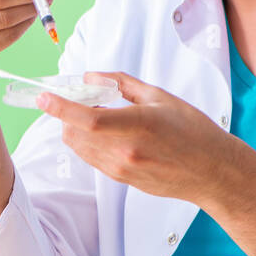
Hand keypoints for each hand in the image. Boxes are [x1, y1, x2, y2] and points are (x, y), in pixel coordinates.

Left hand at [37, 71, 234, 203]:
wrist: (212, 172)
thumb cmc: (192, 131)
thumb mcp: (160, 97)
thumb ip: (121, 83)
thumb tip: (91, 76)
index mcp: (138, 126)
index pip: (88, 118)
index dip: (61, 107)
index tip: (43, 97)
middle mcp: (125, 151)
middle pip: (75, 133)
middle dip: (67, 114)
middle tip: (81, 99)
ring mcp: (121, 169)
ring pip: (79, 147)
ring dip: (76, 128)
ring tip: (97, 113)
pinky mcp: (121, 179)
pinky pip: (91, 158)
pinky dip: (88, 141)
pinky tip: (106, 131)